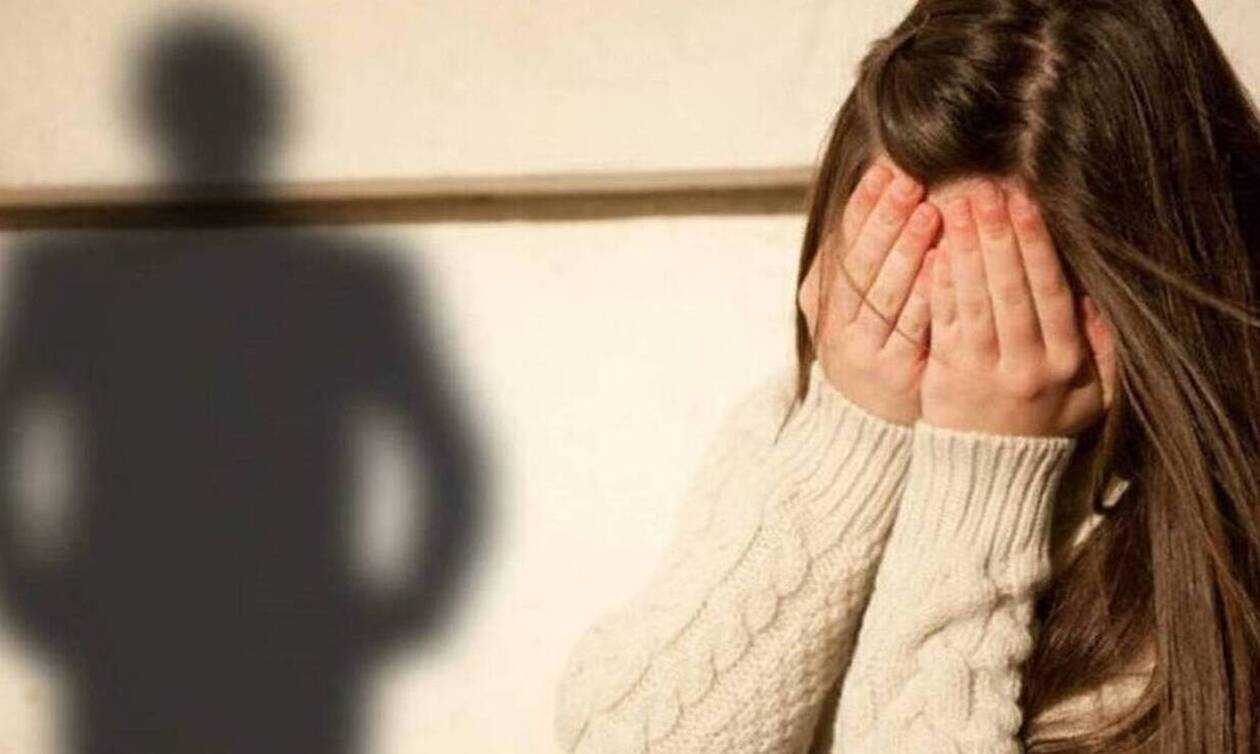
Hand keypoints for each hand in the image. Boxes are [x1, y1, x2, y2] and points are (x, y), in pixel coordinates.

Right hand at [799, 155, 940, 425]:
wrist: (867, 423)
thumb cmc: (868, 346)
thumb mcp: (846, 305)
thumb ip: (854, 259)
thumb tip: (877, 189)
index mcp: (823, 299)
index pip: (840, 242)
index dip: (861, 205)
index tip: (885, 170)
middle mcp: (836, 323)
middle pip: (860, 263)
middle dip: (885, 219)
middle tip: (909, 182)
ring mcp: (864, 351)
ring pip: (883, 292)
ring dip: (906, 250)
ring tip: (930, 213)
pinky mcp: (896, 374)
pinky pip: (912, 328)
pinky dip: (925, 295)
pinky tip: (941, 267)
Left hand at [922, 179, 1116, 437]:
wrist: (990, 473)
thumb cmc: (1041, 424)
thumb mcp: (1089, 396)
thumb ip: (1101, 348)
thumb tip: (1097, 297)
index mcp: (1065, 363)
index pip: (1051, 292)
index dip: (1036, 245)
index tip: (1025, 203)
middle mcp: (1026, 365)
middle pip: (1011, 289)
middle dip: (997, 235)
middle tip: (984, 190)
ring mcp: (984, 370)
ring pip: (975, 300)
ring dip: (965, 249)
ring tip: (956, 206)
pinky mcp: (947, 373)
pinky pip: (944, 321)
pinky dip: (940, 284)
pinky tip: (934, 251)